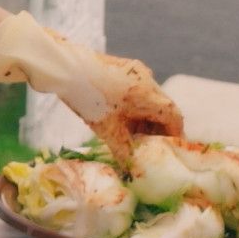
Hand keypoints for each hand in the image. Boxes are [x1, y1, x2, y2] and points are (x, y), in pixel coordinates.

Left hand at [0, 13, 187, 144]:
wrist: (64, 67)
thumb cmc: (88, 99)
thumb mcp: (107, 130)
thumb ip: (124, 151)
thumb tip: (133, 170)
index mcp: (149, 95)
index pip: (174, 117)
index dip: (174, 135)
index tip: (168, 150)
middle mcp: (148, 79)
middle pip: (164, 107)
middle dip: (158, 128)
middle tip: (148, 147)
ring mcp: (136, 70)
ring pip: (151, 98)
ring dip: (146, 117)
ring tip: (132, 136)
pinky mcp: (124, 67)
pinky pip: (139, 89)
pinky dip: (136, 106)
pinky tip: (121, 118)